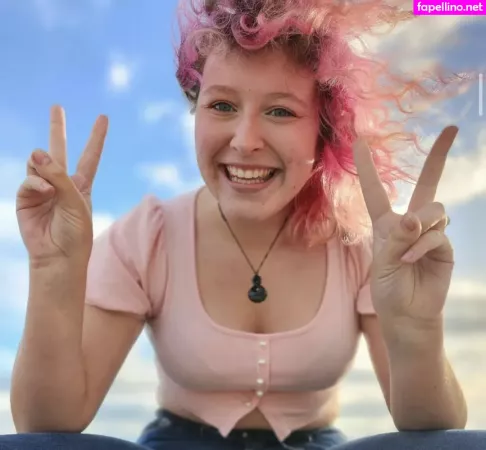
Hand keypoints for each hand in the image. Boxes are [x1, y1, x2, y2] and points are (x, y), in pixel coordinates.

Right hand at [16, 105, 108, 266]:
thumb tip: (37, 153)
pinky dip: (36, 184)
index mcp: (81, 185)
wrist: (58, 255)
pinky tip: (45, 192)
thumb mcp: (76, 202)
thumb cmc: (75, 232)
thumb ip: (59, 176)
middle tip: (57, 107)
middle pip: (59, 150)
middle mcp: (61, 183)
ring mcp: (42, 189)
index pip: (90, 156)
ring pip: (39, 162)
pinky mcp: (26, 197)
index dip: (97, 137)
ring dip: (44, 168)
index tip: (104, 117)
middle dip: (57, 128)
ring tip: (51, 187)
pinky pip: (29, 180)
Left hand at [353, 126, 456, 331]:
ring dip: (419, 228)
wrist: (407, 315)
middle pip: (427, 183)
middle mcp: (409, 223)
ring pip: (433, 210)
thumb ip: (397, 238)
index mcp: (385, 224)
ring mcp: (430, 233)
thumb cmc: (388, 289)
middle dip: (439, 156)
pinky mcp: (444, 247)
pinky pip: (437, 234)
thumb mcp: (382, 262)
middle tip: (452, 128)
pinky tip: (412, 260)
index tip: (360, 141)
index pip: (375, 190)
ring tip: (406, 254)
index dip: (367, 167)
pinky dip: (423, 246)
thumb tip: (416, 216)